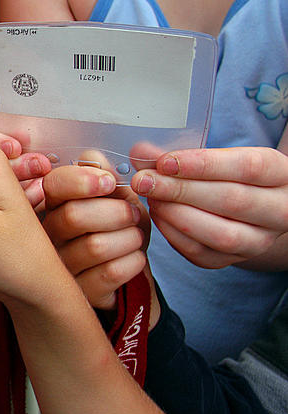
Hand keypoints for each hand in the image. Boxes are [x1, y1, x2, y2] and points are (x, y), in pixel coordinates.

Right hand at [42, 164, 149, 309]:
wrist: (127, 272)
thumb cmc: (116, 229)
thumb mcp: (114, 196)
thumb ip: (103, 173)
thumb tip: (92, 158)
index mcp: (52, 204)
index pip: (53, 185)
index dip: (82, 181)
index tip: (109, 183)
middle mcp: (47, 235)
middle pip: (75, 216)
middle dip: (117, 212)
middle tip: (133, 215)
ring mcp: (60, 266)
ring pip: (96, 246)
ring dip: (129, 238)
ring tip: (135, 237)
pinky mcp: (80, 292)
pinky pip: (111, 272)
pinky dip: (134, 261)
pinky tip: (135, 257)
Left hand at [132, 146, 287, 269]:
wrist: (249, 206)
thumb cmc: (227, 174)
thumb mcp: (217, 156)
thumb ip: (179, 155)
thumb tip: (140, 153)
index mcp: (281, 174)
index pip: (247, 168)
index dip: (203, 165)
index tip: (165, 162)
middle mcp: (279, 211)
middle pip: (232, 201)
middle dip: (181, 190)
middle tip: (145, 181)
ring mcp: (260, 240)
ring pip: (222, 235)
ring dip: (178, 215)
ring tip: (151, 198)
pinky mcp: (236, 259)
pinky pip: (204, 255)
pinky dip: (175, 236)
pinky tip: (159, 216)